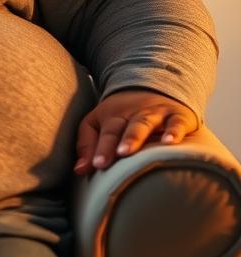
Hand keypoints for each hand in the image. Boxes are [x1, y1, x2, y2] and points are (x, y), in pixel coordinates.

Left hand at [74, 89, 197, 175]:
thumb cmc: (121, 114)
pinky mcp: (178, 116)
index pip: (106, 133)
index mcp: (112, 116)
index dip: (101, 149)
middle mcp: (132, 114)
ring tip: (132, 151)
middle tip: (116, 156)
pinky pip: (176, 123)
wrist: (153, 87)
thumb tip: (79, 170)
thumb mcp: (98, 122)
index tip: (97, 165)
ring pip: (145, 124)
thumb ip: (87, 145)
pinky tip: (170, 142)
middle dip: (119, 142)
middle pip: (123, 127)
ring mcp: (155, 114)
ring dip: (137, 137)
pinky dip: (174, 132)